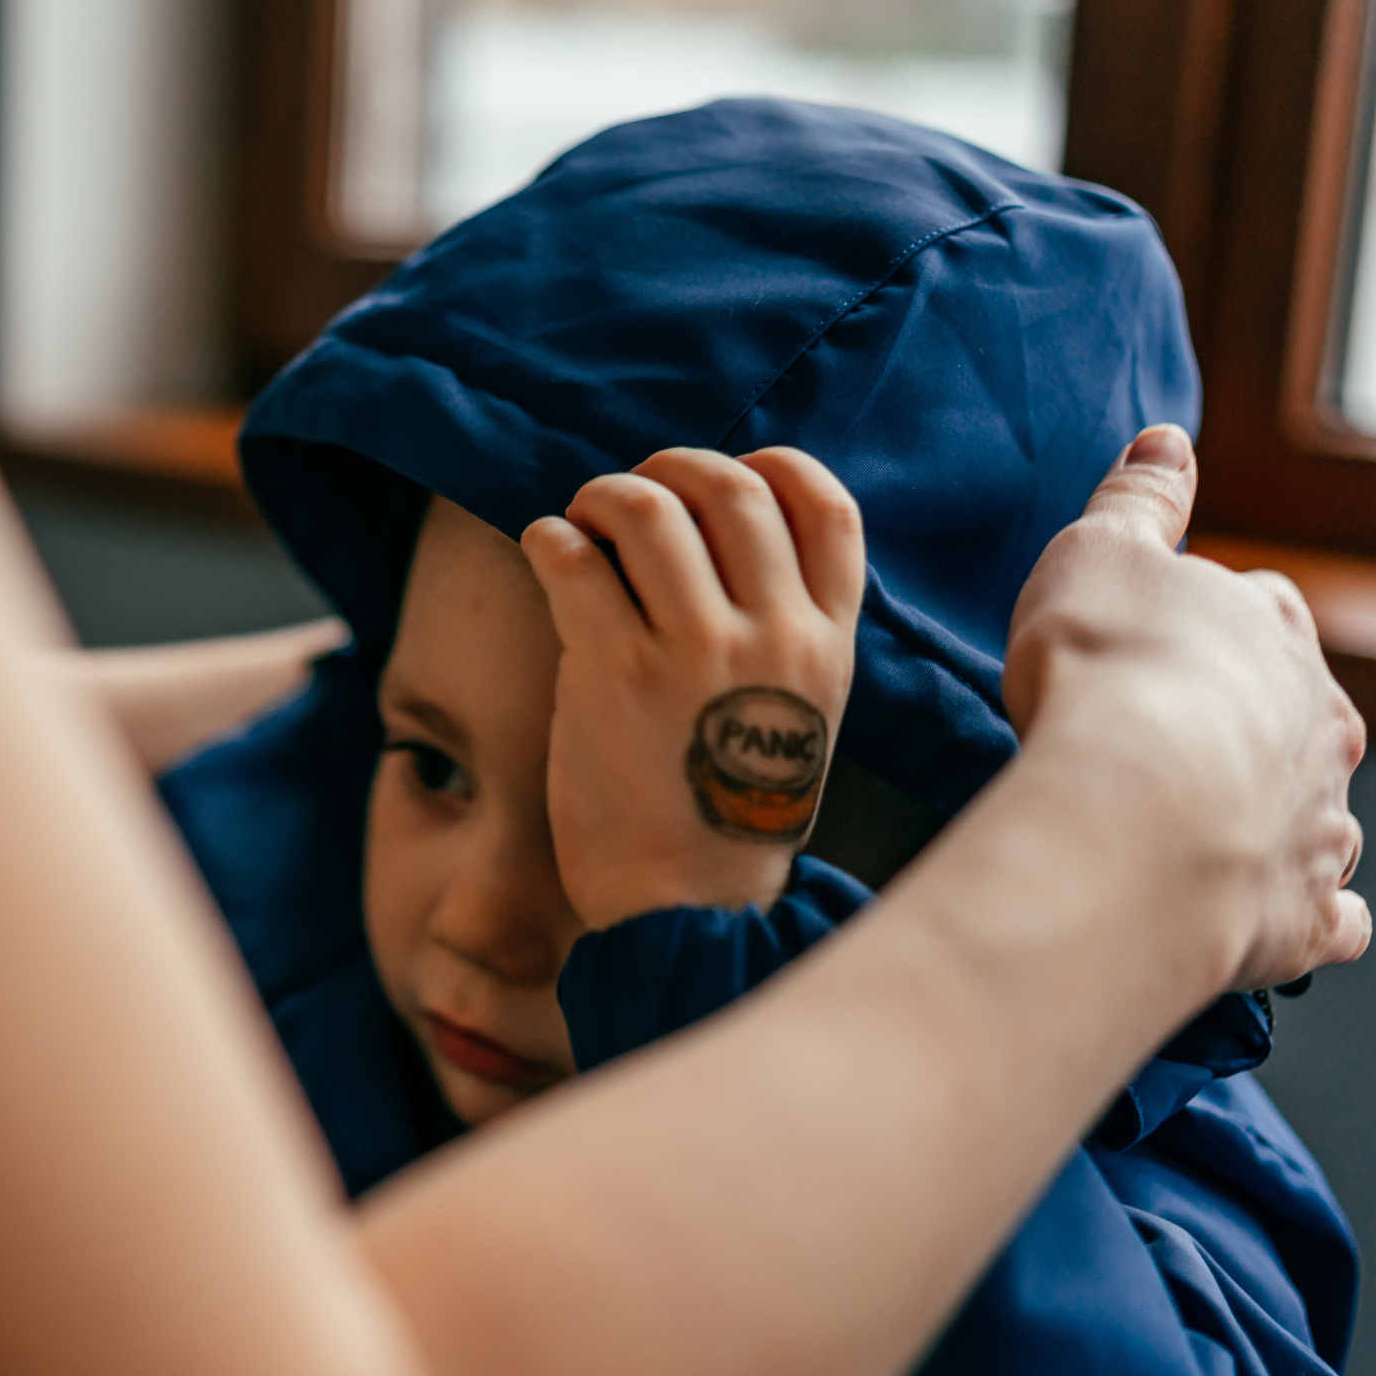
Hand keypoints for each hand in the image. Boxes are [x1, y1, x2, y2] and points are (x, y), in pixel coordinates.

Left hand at [522, 448, 864, 929]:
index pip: (824, 504)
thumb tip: (711, 523)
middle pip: (729, 487)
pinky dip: (551, 537)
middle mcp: (773, 638)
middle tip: (630, 495)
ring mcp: (696, 654)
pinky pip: (573, 558)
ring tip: (582, 523)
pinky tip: (548, 551)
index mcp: (827, 643)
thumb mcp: (798, 712)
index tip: (723, 479)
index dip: (767, 468)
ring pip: (648, 507)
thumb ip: (781, 625)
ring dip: (601, 496)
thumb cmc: (726, 808)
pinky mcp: (615, 673)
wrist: (687, 907)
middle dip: (669, 469)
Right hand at [1004, 425, 1372, 991]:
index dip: (1216, 625)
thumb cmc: (1107, 675)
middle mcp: (1319, 727)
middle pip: (1304, 719)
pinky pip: (1334, 921)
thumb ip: (1139, 498)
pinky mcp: (1305, 917)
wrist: (1132, 811)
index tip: (1169, 644)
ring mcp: (1321, 825)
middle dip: (1259, 730)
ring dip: (1289, 824)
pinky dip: (1316, 919)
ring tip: (1219, 839)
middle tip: (1185, 745)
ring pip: (1328, 818)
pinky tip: (1282, 922)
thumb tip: (1168, 439)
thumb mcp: (1099, 551)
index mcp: (1272, 633)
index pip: (1264, 610)